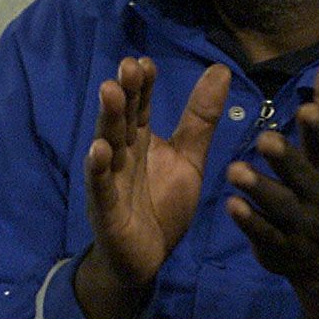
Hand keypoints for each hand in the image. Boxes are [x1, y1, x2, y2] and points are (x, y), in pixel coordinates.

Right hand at [75, 58, 228, 318]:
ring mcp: (110, 178)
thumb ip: (201, 119)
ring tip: (109, 91)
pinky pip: (101, 186)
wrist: (147, 257)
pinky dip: (98, 168)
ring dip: (107, 118)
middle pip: (122, 118)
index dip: (142, 86)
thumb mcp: (189, 159)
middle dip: (124, 93)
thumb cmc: (163, 204)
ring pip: (107, 143)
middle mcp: (121, 153)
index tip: (145, 62)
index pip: (140, 106)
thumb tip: (220, 69)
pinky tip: (98, 150)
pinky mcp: (106, 208)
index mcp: (140, 140)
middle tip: (127, 67)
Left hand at [225, 46, 318, 318]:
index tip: (306, 108)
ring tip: (234, 170)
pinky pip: (264, 235)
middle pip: (303, 177)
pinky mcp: (280, 247)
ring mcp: (301, 225)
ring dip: (260, 188)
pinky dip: (249, 222)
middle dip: (286, 159)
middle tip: (265, 138)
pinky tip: (230, 205)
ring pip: (280, 206)